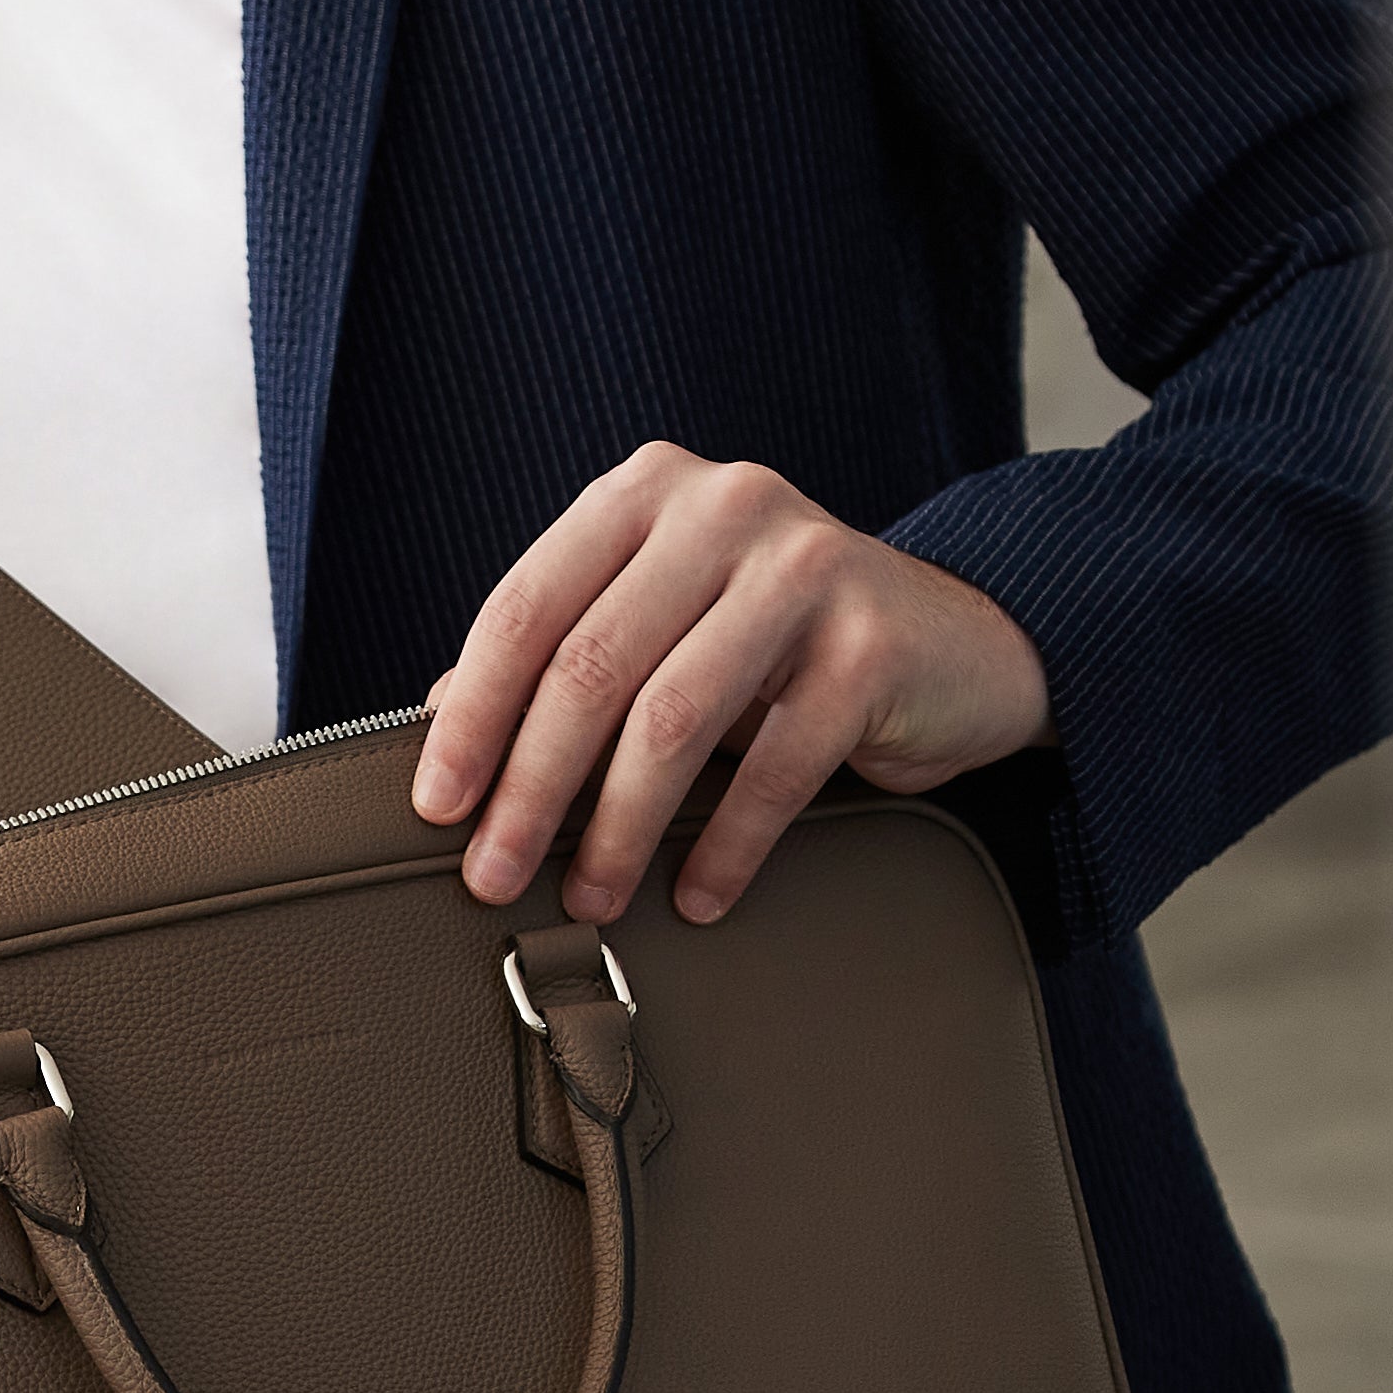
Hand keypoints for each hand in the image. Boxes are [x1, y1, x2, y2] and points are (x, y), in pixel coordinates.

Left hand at [410, 443, 1052, 926]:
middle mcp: (722, 509)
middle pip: (591, 667)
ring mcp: (804, 568)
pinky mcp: (871, 642)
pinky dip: (725, 846)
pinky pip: (775, 766)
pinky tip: (695, 897)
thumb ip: (568, 651)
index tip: (436, 806)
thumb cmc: (779, 643)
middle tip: (494, 876)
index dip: (471, 715)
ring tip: (590, 900)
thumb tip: (437, 719)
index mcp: (646, 493)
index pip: (525, 607)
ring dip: (618, 828)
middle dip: (530, 788)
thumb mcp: (664, 624)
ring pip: (674, 719)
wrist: (956, 643)